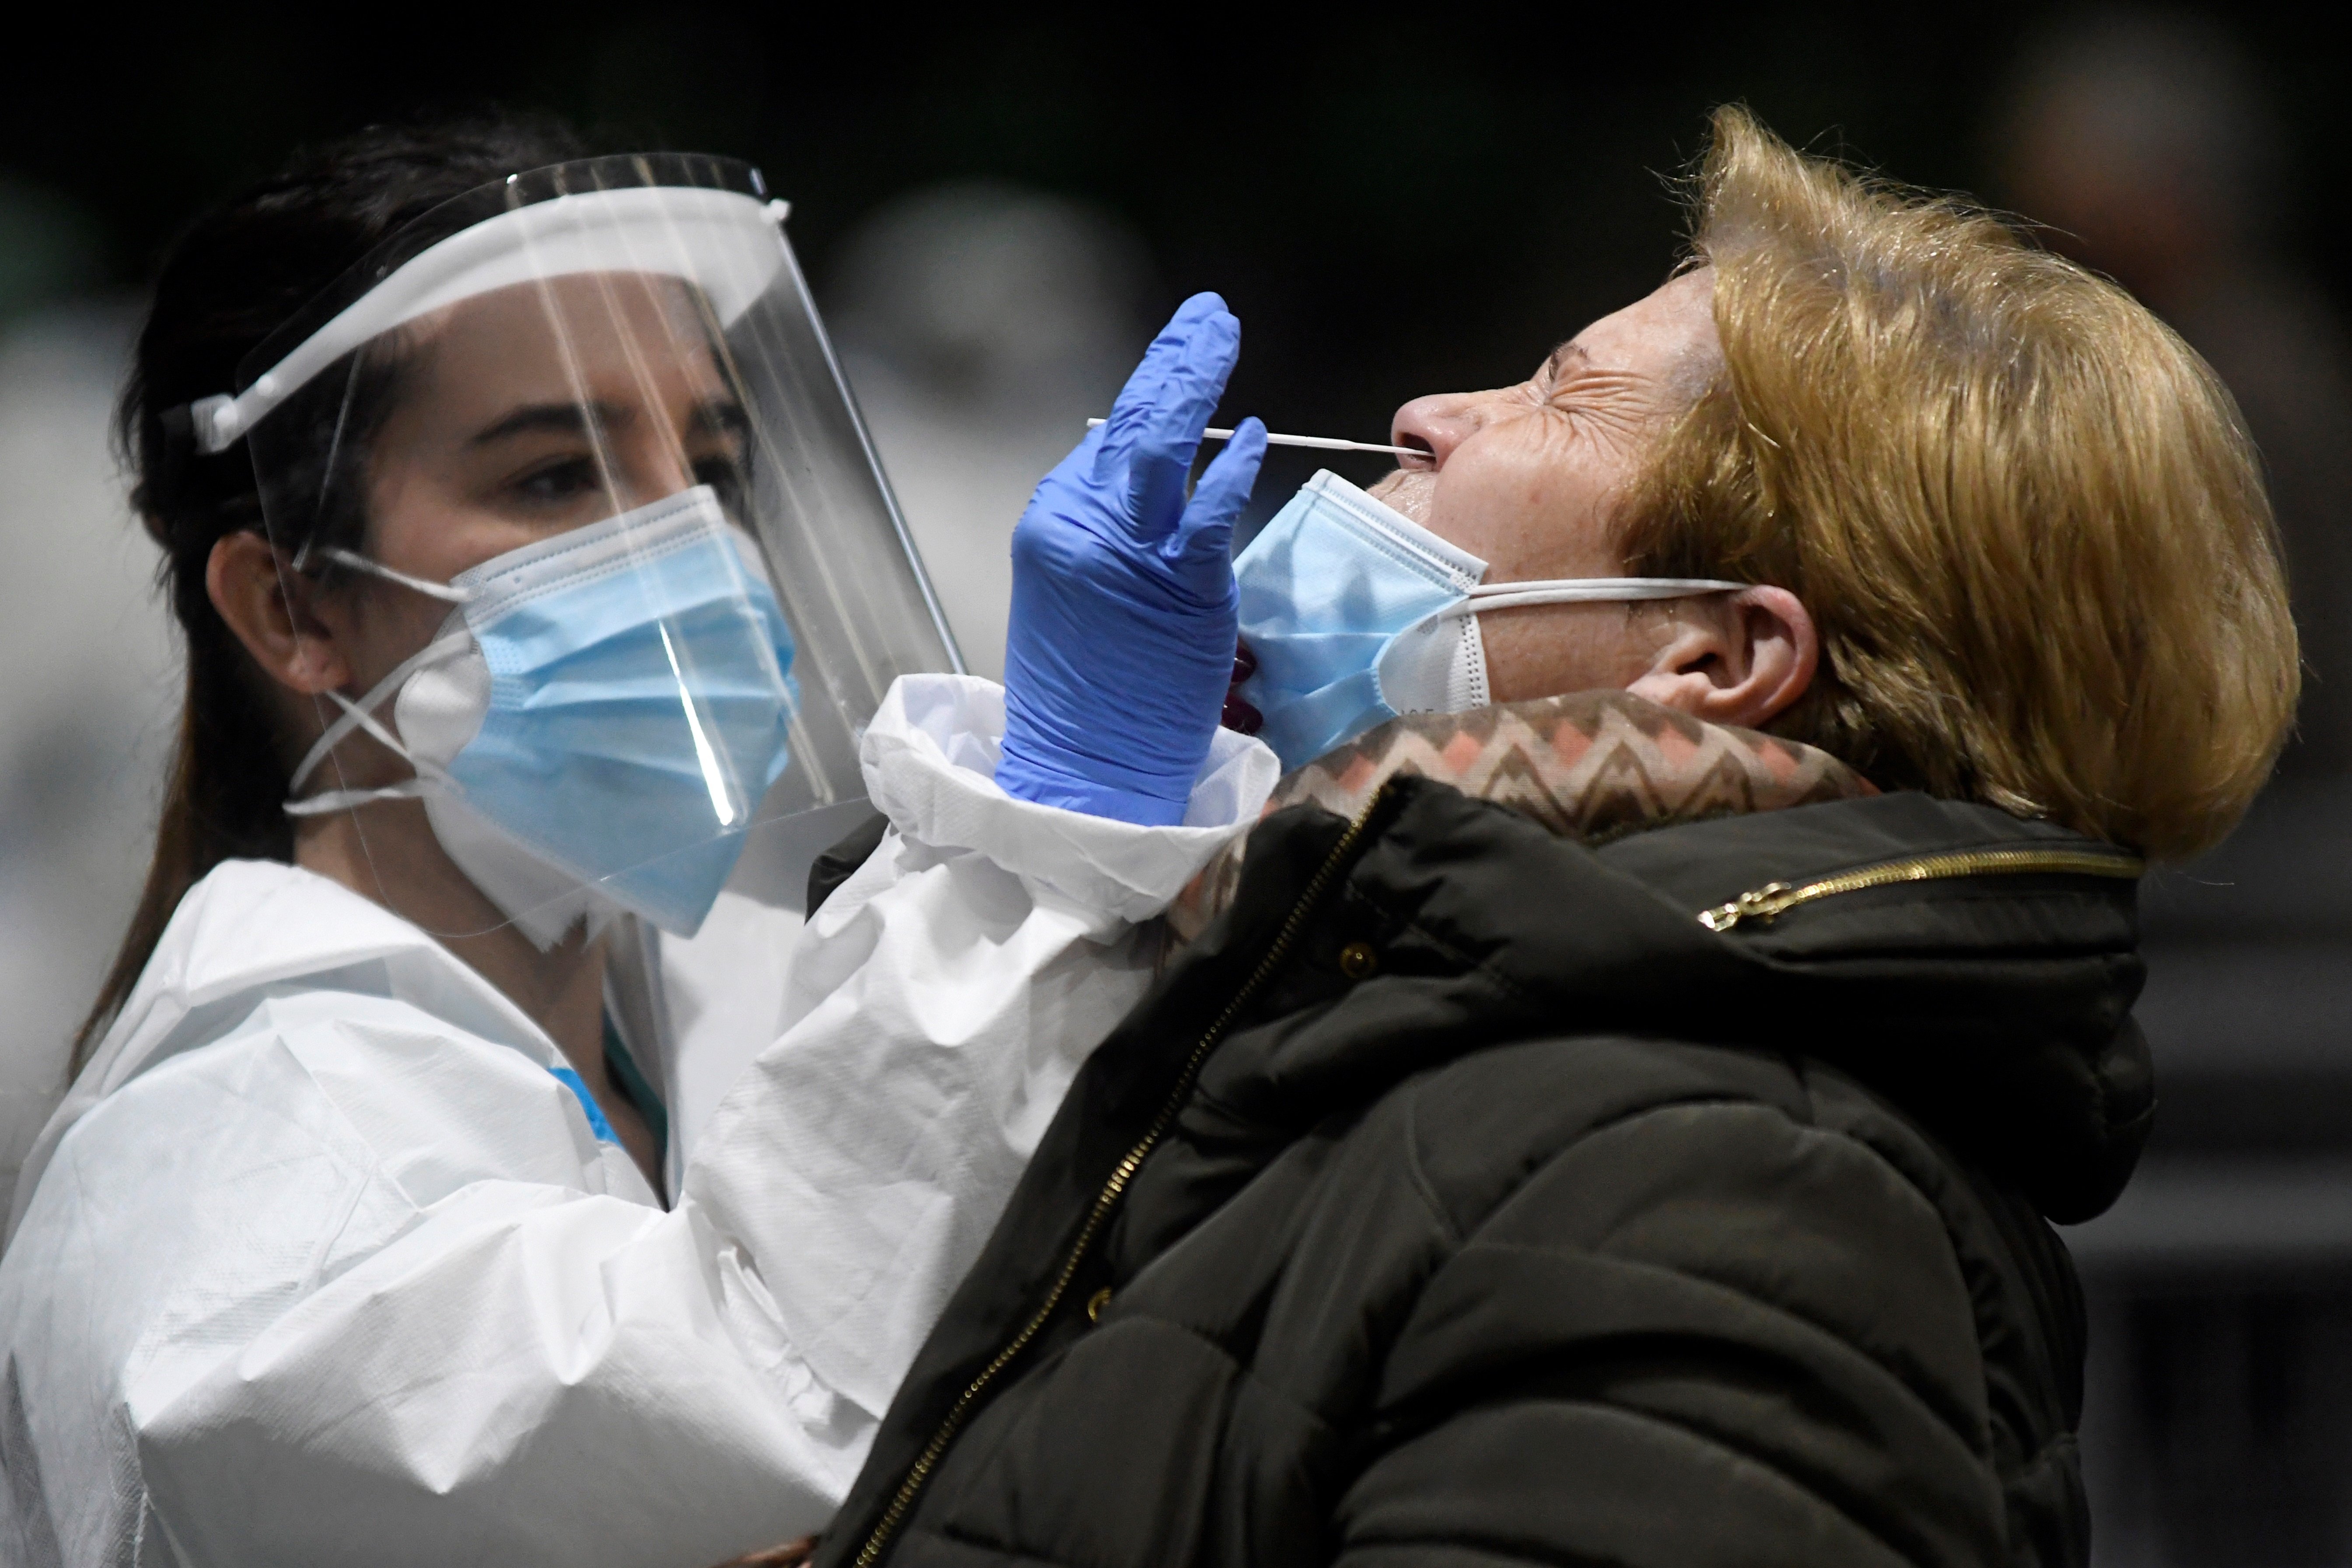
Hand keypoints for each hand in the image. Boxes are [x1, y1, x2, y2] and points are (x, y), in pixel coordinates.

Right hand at [995, 293, 1267, 824]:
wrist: (1083, 771)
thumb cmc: (1086, 700)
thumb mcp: (1076, 601)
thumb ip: (1107, 540)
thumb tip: (1149, 498)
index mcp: (1054, 527)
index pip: (1107, 447)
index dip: (1152, 397)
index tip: (1180, 359)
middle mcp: (1081, 527)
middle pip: (1130, 425)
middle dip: (1172, 362)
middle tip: (1207, 319)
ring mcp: (1128, 553)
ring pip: (1160, 447)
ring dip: (1194, 382)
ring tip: (1219, 336)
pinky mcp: (1176, 583)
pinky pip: (1207, 509)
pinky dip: (1228, 467)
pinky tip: (1247, 433)